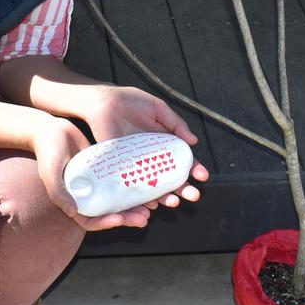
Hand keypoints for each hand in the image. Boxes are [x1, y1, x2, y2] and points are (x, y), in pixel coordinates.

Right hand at [29, 115, 154, 230]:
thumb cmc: (47, 152)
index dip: (105, 223)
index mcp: (73, 201)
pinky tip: (147, 185)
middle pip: (109, 213)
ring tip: (150, 208)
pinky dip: (133, 185)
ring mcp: (97, 184)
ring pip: (118, 200)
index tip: (119, 220)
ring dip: (134, 206)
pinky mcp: (105, 170)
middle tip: (144, 218)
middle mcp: (87, 195)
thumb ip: (58, 193)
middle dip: (127, 218)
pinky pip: (121, 181)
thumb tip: (72, 212)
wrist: (51, 131)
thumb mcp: (50, 173)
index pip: (91, 221)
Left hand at [83, 85, 209, 208]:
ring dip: (165, 196)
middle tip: (193, 195)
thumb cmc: (129, 102)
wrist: (102, 102)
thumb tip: (193, 141)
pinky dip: (141, 197)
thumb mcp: (158, 109)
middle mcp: (151, 156)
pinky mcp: (120, 167)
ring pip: (153, 185)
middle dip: (183, 188)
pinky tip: (151, 203)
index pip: (181, 160)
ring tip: (174, 202)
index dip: (193, 168)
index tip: (202, 176)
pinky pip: (132, 185)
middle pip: (170, 177)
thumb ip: (176, 123)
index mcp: (163, 143)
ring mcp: (136, 163)